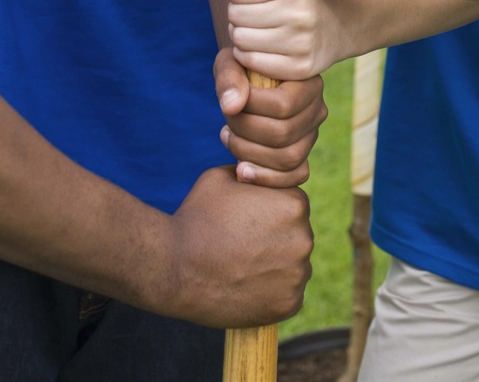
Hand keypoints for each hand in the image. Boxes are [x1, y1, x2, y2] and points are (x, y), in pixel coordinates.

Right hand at [168, 165, 311, 326]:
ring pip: (293, 266)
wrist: (175, 267)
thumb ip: (252, 173)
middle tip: (242, 243)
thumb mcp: (222, 177)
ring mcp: (297, 275)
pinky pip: (286, 294)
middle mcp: (304, 238)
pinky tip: (244, 285)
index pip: (293, 204)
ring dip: (275, 265)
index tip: (247, 219)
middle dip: (275, 237)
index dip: (268, 210)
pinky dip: (270, 292)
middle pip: (296, 235)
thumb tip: (260, 172)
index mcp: (294, 203)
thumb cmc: (197, 217)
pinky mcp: (288, 305)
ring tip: (241, 265)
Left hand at [213, 46, 325, 187]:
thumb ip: (230, 78)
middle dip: (245, 132)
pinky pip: (294, 176)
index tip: (229, 105)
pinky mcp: (303, 155)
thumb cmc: (242, 66)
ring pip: (287, 158)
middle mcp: (317, 108)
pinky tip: (241, 170)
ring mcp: (312, 135)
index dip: (250, 110)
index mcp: (307, 81)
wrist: (249, 77)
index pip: (283, 105)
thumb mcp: (232, 61)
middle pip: (283, 134)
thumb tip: (232, 106)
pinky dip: (266, 178)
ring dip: (249, 153)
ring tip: (228, 138)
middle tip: (226, 123)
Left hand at [217, 0, 339, 79]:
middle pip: (235, 15)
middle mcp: (299, 14)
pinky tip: (260, 47)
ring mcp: (301, 43)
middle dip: (238, 15)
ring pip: (240, 39)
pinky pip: (251, 61)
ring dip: (240, 35)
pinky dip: (247, 55)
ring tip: (256, 30)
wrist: (340, 24)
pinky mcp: (300, 68)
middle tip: (252, 15)